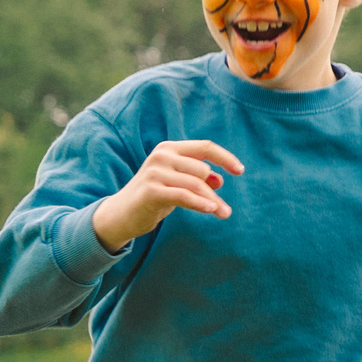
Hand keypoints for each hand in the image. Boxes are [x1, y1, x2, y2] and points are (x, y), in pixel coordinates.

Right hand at [91, 140, 244, 251]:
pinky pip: (184, 196)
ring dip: (213, 202)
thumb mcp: (176, 184)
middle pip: (203, 170)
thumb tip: (219, 179)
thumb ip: (196, 178)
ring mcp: (155, 172)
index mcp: (169, 149)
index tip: (240, 171)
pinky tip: (211, 210)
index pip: (204, 147)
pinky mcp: (152, 190)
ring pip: (197, 184)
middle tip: (224, 210)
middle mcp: (161, 156)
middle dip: (214, 192)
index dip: (225, 157)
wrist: (121, 214)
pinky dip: (200, 203)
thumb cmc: (153, 197)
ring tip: (224, 214)